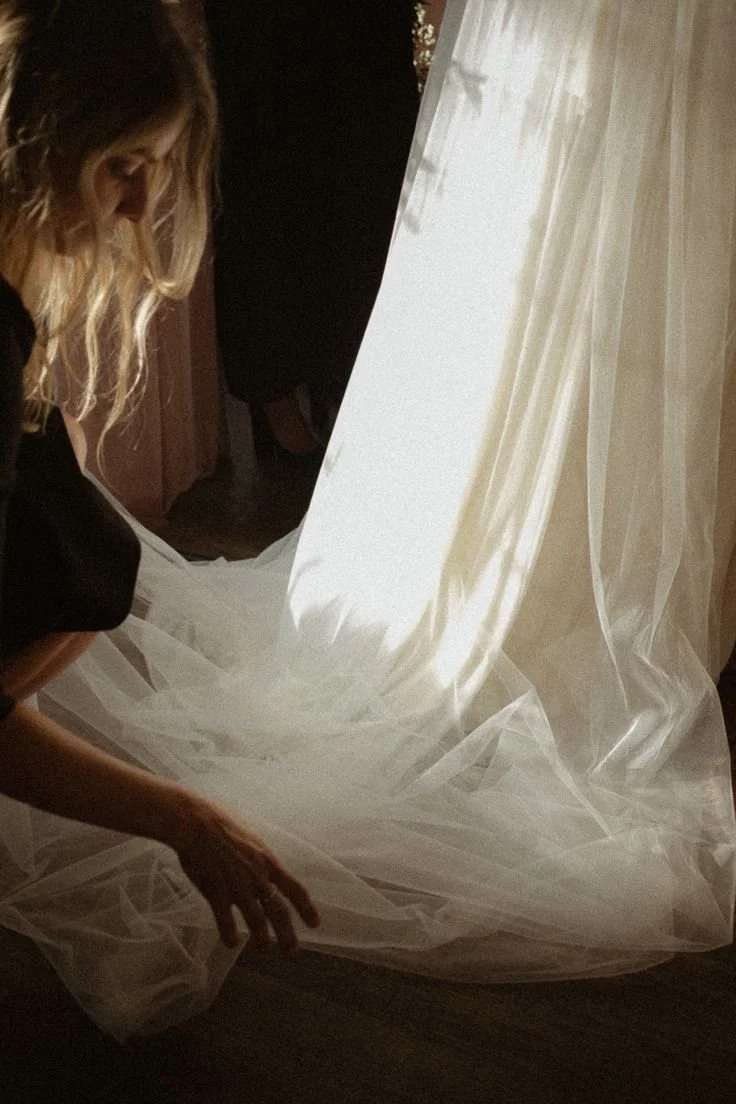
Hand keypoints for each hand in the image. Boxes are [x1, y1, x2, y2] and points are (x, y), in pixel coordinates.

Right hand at [169, 792, 319, 952]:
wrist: (195, 822)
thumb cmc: (221, 823)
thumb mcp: (251, 838)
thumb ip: (260, 857)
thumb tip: (266, 869)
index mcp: (268, 861)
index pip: (295, 889)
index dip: (306, 908)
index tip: (315, 923)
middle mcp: (257, 876)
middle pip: (279, 912)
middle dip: (287, 934)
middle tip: (292, 950)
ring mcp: (237, 886)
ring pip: (256, 921)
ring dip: (261, 939)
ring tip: (263, 948)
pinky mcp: (216, 892)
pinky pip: (226, 921)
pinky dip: (230, 935)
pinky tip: (231, 943)